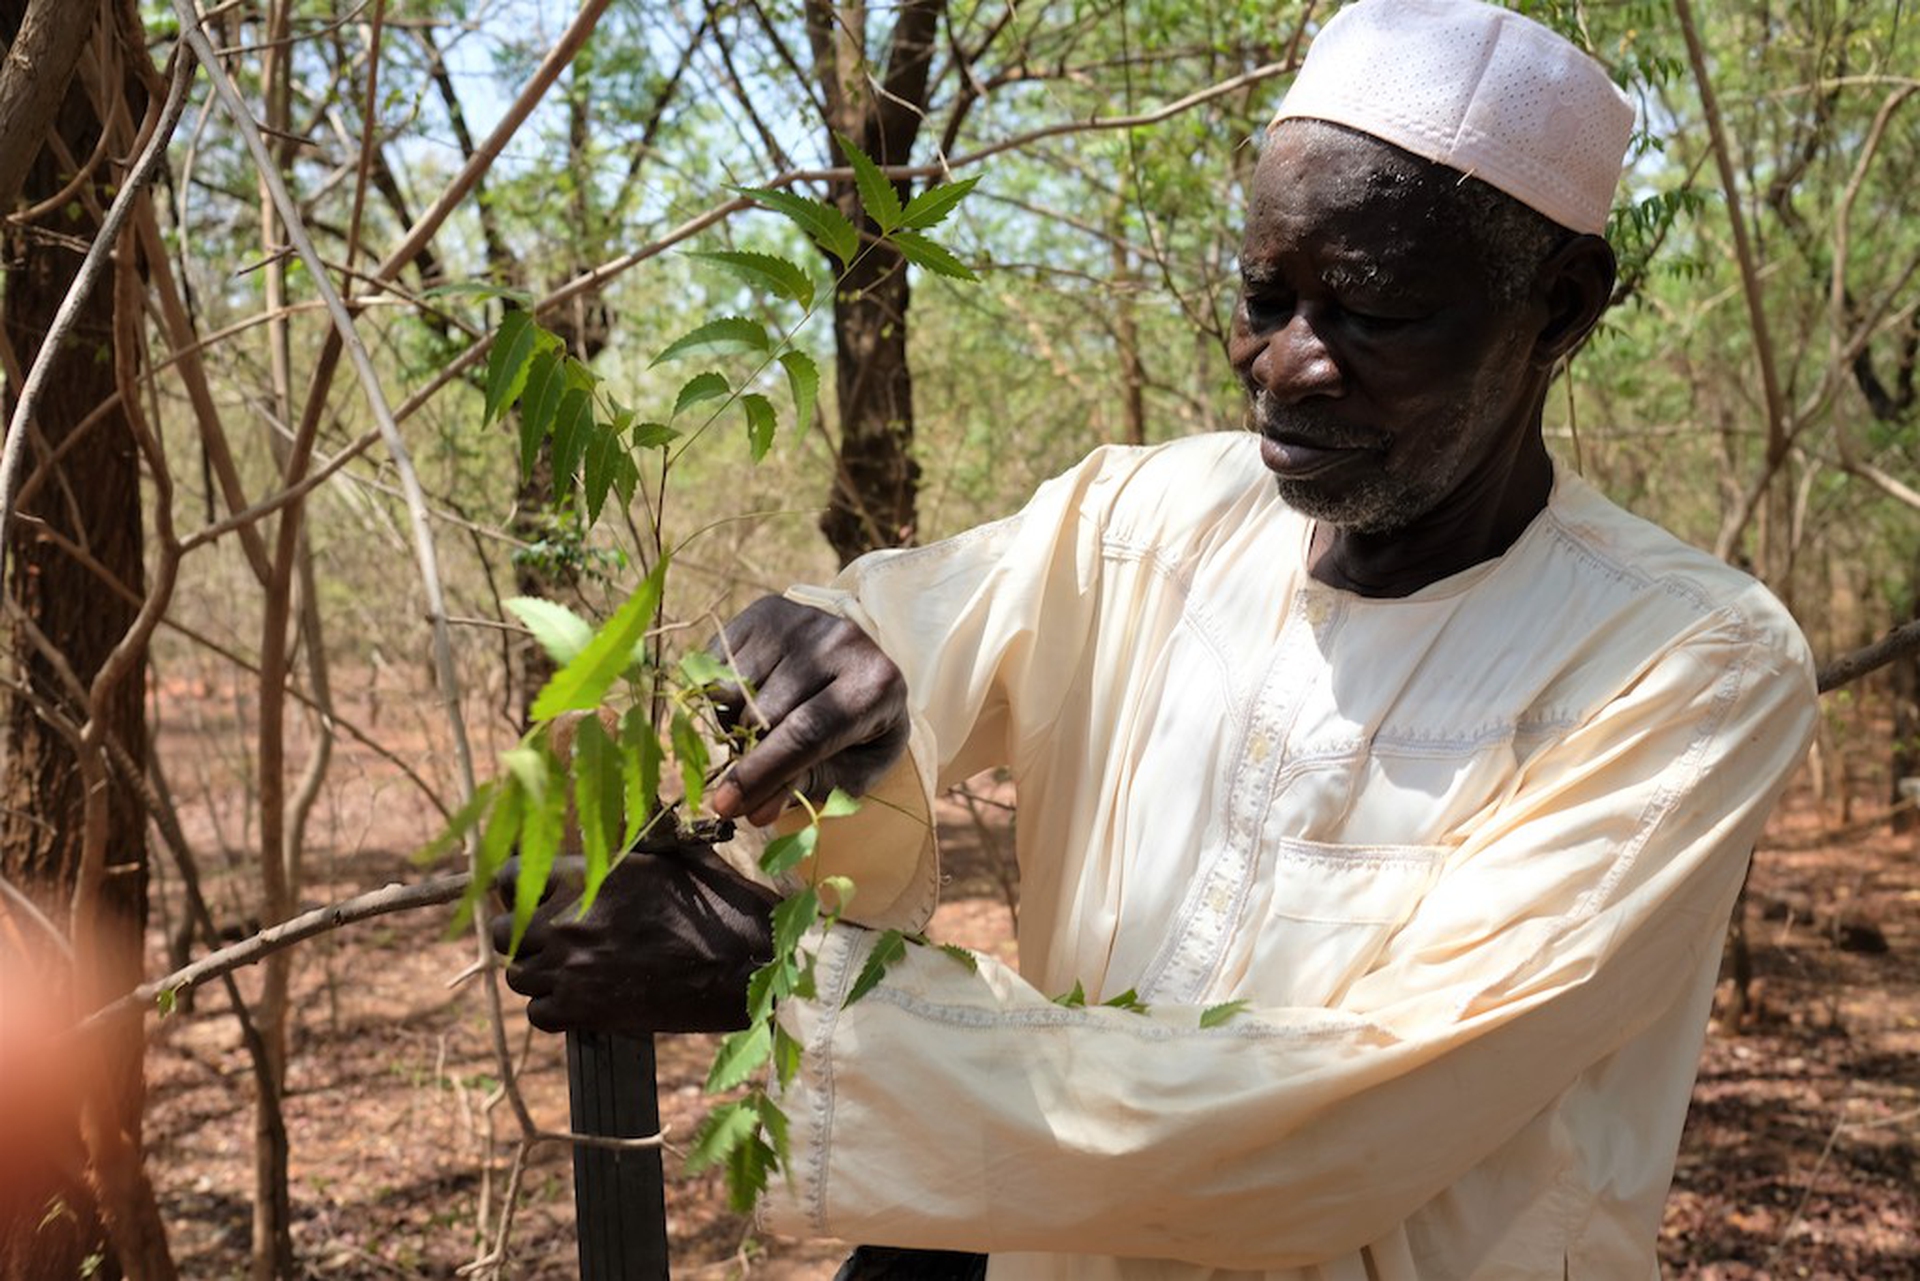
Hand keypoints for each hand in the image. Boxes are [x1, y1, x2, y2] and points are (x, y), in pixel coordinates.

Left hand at [489, 830, 777, 1035]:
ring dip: (538, 974)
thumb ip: (645, 840)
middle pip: (505, 932)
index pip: (511, 877)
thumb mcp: (680, 858)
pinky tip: (581, 1000)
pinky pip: (538, 1014)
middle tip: (553, 940)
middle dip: (523, 936)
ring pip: (517, 976)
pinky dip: (554, 1010)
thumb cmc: (720, 908)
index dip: (518, 887)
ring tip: (569, 971)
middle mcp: (567, 920)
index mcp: (587, 875)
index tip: (533, 897)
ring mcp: (571, 968)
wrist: (747, 965)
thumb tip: (639, 814)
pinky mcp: (584, 1010)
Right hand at [705, 596, 908, 826]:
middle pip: (763, 713)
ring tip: (764, 729)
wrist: (861, 668)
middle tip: (752, 774)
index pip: (807, 733)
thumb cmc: (858, 733)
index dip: (762, 773)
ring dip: (733, 724)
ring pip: (733, 689)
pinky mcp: (766, 609)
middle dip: (745, 755)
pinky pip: (717, 665)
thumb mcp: (849, 772)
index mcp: (876, 685)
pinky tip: (754, 698)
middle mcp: (840, 641)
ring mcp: (800, 619)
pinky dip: (724, 696)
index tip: (725, 806)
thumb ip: (806, 789)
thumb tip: (754, 813)